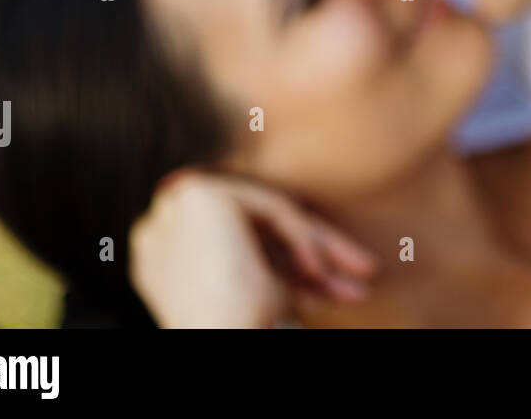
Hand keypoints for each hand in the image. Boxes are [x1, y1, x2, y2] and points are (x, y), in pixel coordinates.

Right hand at [128, 169, 378, 327]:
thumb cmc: (242, 327)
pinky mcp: (199, 194)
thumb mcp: (269, 290)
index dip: (298, 266)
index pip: (247, 246)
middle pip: (259, 229)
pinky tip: (320, 271)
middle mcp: (164, 226)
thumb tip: (327, 259)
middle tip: (366, 272)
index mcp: (167, 254)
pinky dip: (301, 239)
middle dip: (319, 253)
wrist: (218, 336)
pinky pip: (270, 207)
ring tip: (363, 273)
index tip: (342, 288)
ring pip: (269, 214)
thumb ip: (285, 264)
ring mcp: (176, 206)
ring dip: (320, 247)